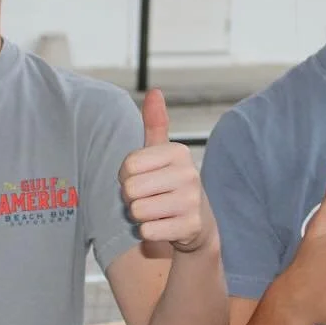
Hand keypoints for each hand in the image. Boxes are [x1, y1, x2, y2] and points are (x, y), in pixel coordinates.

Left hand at [119, 89, 214, 253]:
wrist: (198, 225)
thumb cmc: (171, 184)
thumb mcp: (163, 154)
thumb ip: (155, 124)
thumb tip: (154, 91)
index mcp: (178, 152)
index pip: (127, 166)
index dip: (127, 177)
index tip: (144, 179)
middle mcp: (189, 173)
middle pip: (129, 189)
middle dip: (132, 198)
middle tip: (150, 198)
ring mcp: (191, 201)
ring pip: (137, 211)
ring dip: (140, 217)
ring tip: (157, 212)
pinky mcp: (190, 227)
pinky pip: (147, 232)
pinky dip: (150, 233)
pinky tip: (164, 226)